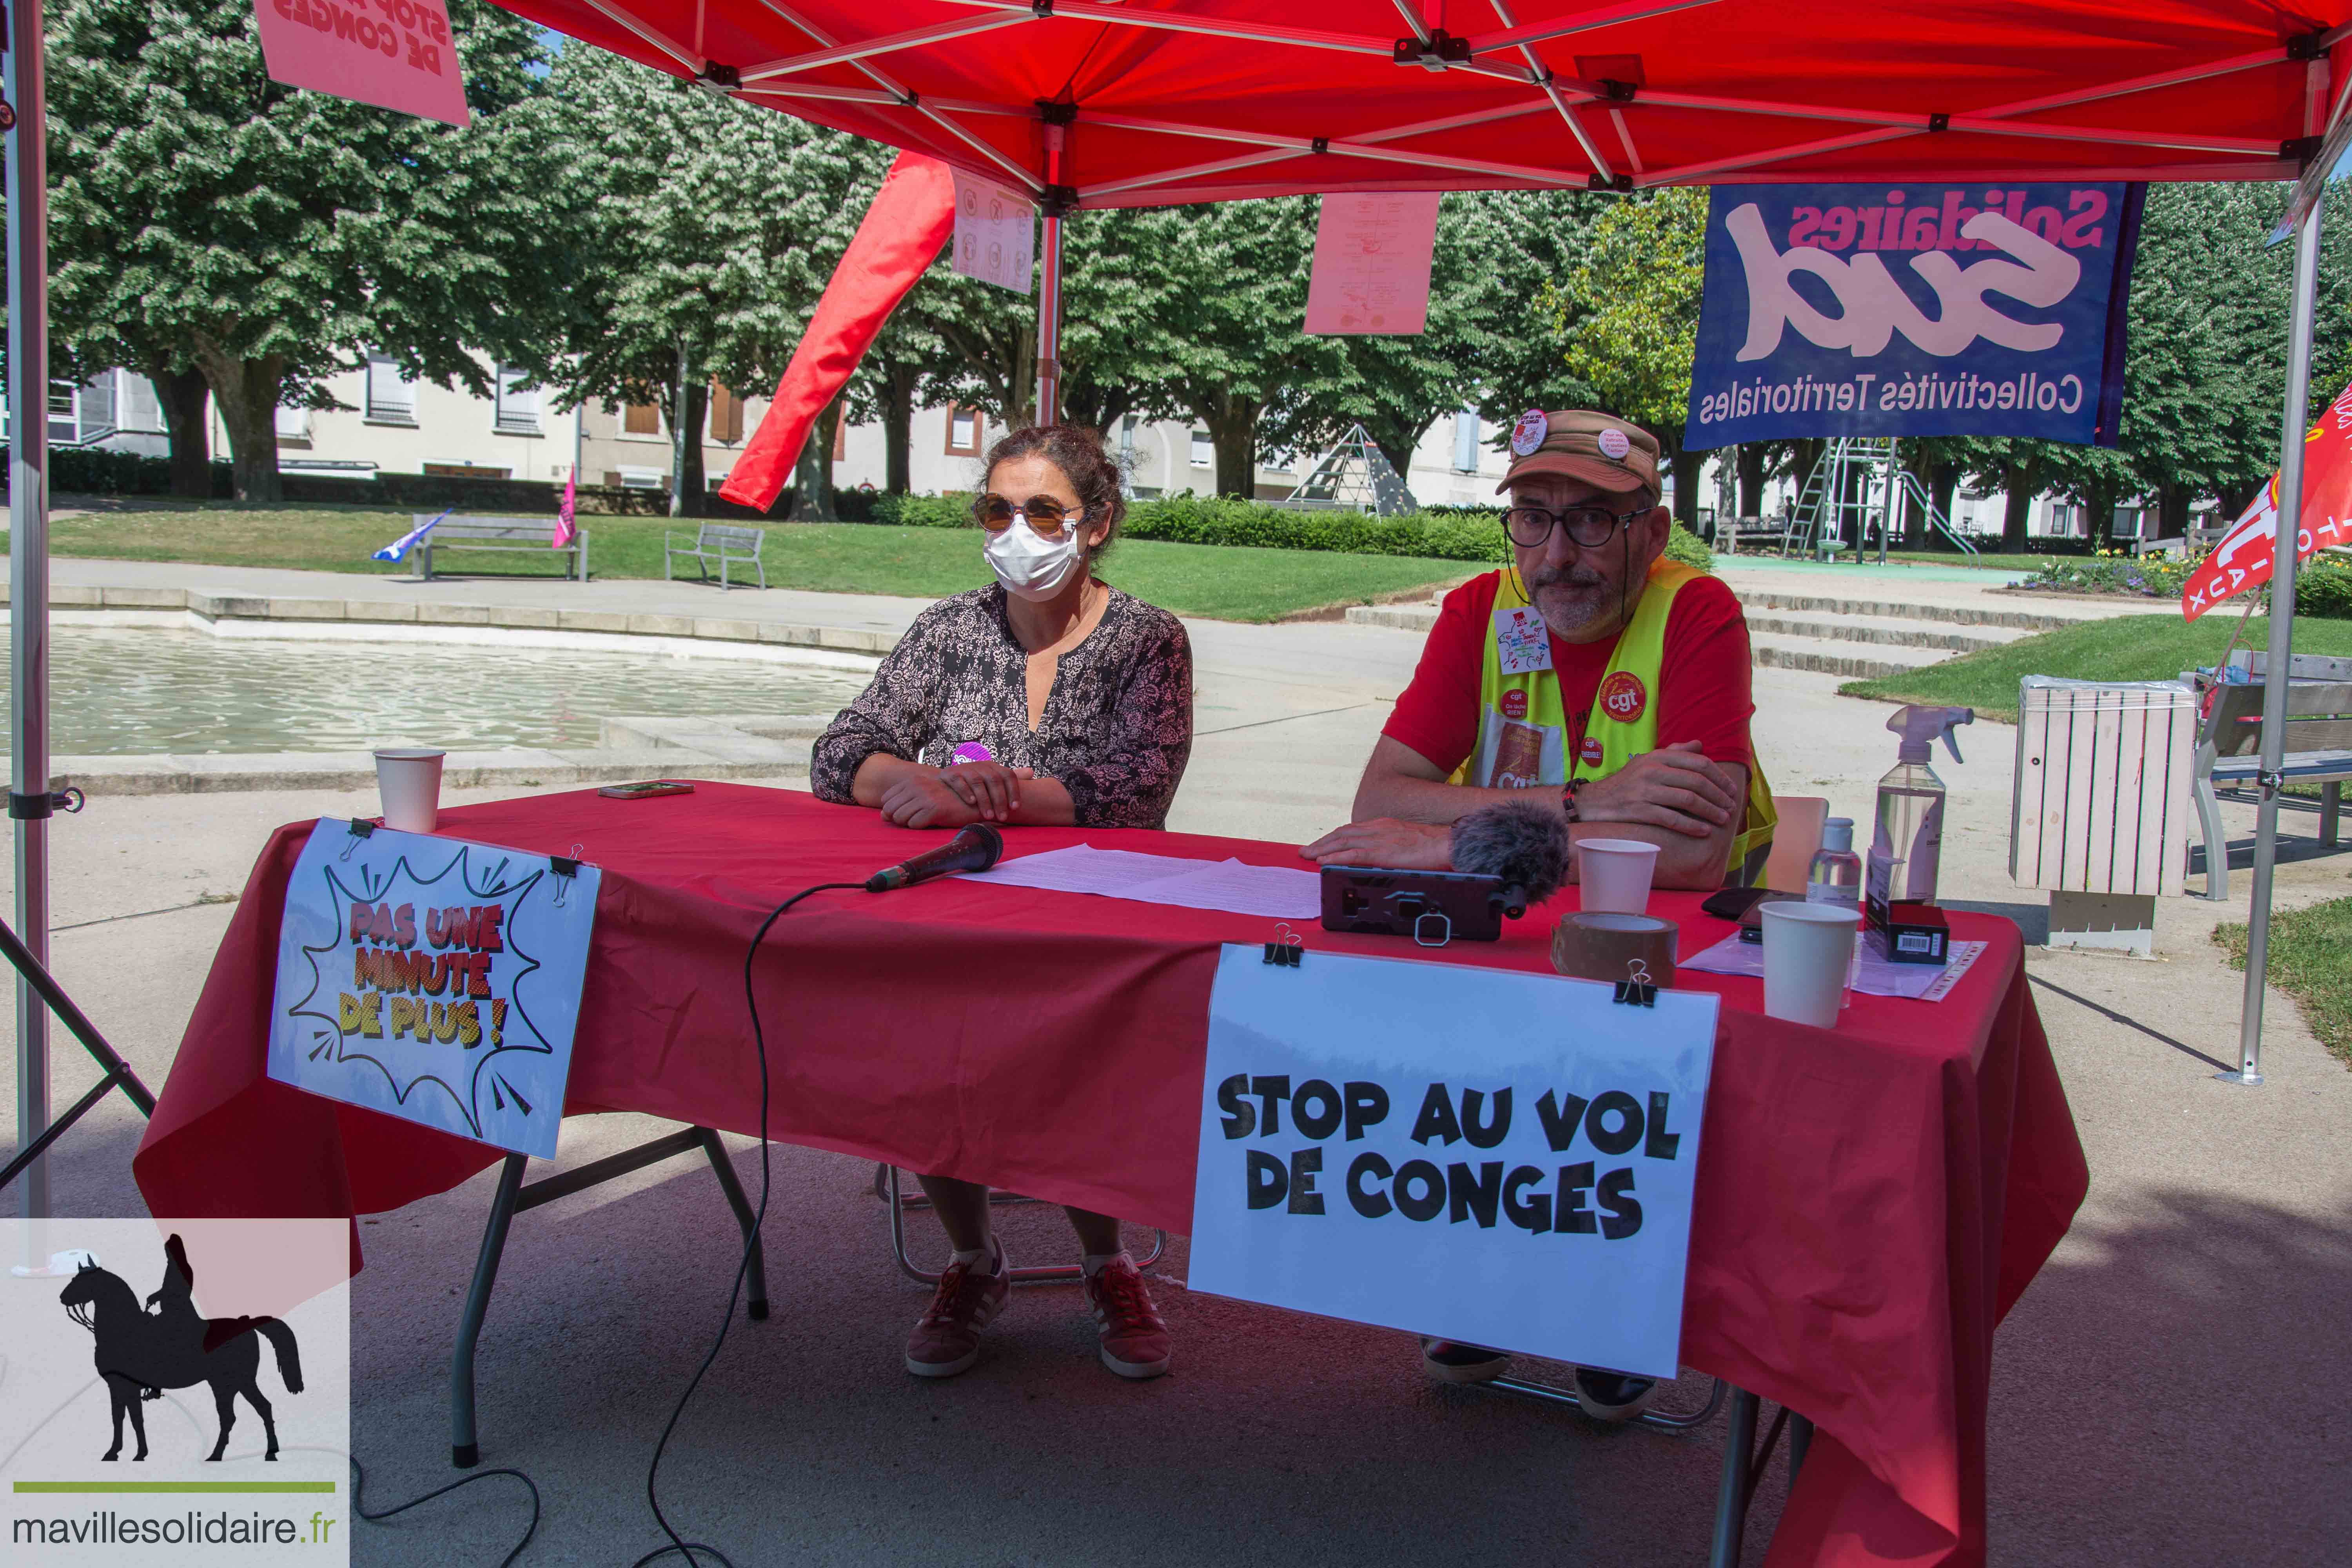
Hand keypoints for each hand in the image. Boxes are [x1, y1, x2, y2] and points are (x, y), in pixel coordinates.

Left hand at [876, 771, 979, 828]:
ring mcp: (924, 796)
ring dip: (909, 823)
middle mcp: (916, 786)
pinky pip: (914, 825)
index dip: (893, 810)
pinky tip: (931, 821)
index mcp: (912, 781)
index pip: (886, 800)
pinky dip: (920, 826)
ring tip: (924, 819)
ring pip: (900, 818)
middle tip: (916, 818)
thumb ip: (902, 802)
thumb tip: (883, 815)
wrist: (972, 801)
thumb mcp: (922, 796)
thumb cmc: (945, 800)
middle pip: (890, 811)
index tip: (908, 812)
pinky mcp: (934, 809)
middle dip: (899, 819)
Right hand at [937, 760, 1034, 820]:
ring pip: (977, 782)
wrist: (945, 783)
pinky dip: (966, 791)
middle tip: (1003, 817)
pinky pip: (959, 781)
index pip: (1008, 775)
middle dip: (1000, 800)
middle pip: (994, 780)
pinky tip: (972, 802)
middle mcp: (980, 765)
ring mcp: (964, 769)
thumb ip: (1009, 778)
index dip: (1013, 791)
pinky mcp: (950, 774)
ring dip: (984, 800)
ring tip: (989, 816)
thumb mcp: (992, 779)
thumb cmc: (973, 785)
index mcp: (993, 767)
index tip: (1016, 807)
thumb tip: (1031, 772)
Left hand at [1300, 818, 1453, 869]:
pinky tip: (1323, 861)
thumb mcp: (1408, 842)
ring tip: (1307, 855)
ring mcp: (1380, 839)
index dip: (1334, 837)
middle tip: (1305, 850)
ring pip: (1343, 842)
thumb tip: (1382, 858)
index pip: (1352, 830)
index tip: (1322, 843)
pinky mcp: (1382, 851)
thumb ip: (1392, 847)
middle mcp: (1378, 828)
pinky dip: (1335, 857)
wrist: (1449, 844)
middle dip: (1322, 842)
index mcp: (1385, 825)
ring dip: (1322, 849)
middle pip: (1342, 833)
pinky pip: (1352, 854)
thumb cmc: (1434, 846)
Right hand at [1573, 742, 1737, 838]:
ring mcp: (1646, 791)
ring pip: (1688, 800)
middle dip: (1719, 795)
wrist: (1595, 801)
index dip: (1719, 776)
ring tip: (1723, 819)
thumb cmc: (1626, 781)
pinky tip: (1704, 831)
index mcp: (1658, 756)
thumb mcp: (1647, 760)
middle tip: (1731, 806)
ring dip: (1710, 811)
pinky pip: (1672, 818)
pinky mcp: (1640, 810)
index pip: (1698, 762)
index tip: (1731, 789)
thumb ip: (1674, 752)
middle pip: (1696, 781)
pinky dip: (1691, 825)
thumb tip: (1699, 745)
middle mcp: (1653, 771)